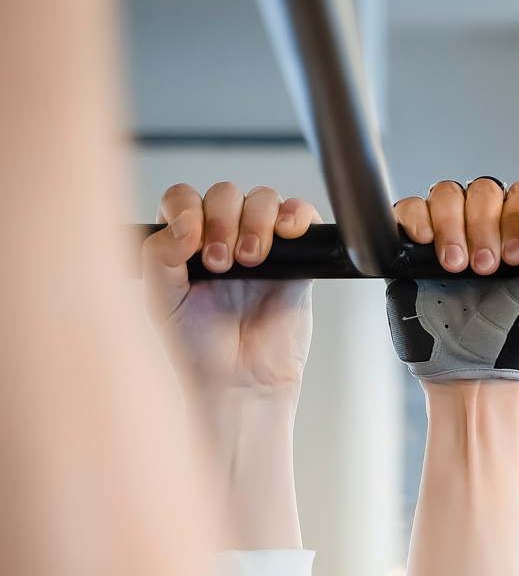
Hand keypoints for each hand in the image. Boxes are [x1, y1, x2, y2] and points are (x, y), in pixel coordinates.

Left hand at [143, 182, 317, 396]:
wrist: (241, 381)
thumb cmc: (198, 349)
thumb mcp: (160, 300)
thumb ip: (160, 254)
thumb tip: (187, 222)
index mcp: (184, 244)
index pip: (183, 198)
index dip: (189, 209)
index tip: (193, 241)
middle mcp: (222, 239)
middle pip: (226, 193)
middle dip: (224, 221)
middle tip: (223, 264)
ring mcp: (261, 247)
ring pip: (263, 199)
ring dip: (257, 222)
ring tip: (252, 261)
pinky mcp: (296, 260)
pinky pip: (301, 217)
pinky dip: (297, 216)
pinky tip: (287, 235)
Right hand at [387, 179, 518, 383]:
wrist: (471, 368)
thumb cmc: (515, 334)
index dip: (516, 217)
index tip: (515, 257)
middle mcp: (486, 227)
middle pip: (482, 190)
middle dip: (484, 227)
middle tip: (485, 268)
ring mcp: (448, 234)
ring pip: (445, 194)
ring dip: (452, 227)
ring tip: (457, 268)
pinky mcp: (413, 248)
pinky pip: (409, 210)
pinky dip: (417, 219)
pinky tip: (426, 244)